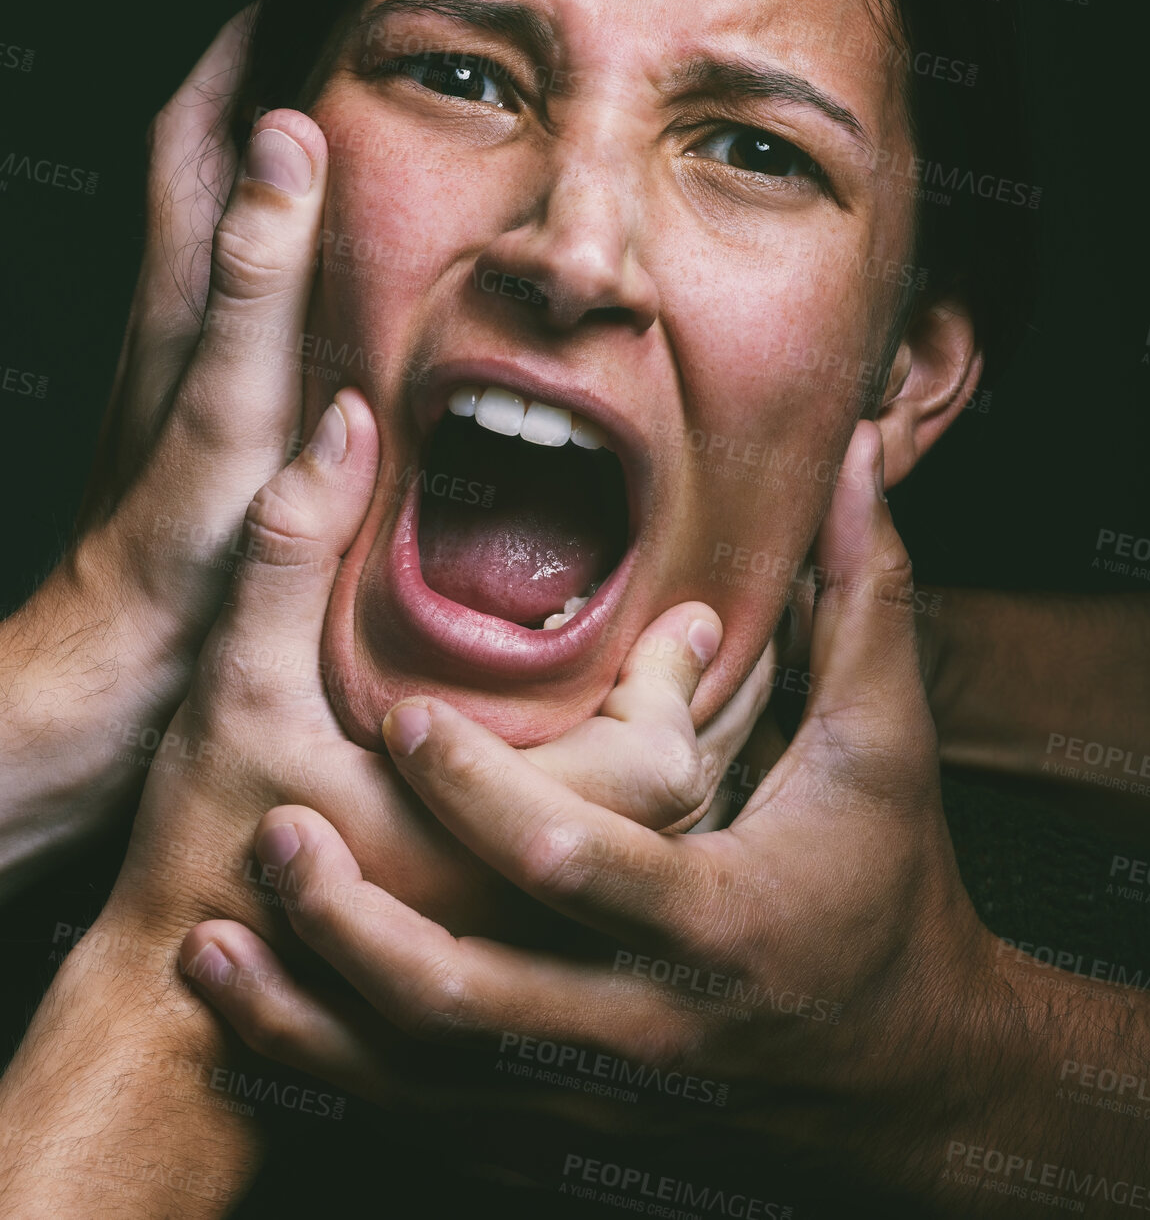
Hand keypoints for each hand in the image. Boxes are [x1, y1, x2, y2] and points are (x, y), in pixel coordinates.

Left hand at [0, 13, 330, 887]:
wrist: (107, 685)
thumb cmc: (167, 567)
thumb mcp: (220, 416)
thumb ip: (253, 285)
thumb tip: (283, 145)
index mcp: (180, 303)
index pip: (195, 133)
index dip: (234, 48)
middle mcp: (174, 322)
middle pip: (202, 164)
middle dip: (250, 82)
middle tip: (328, 29)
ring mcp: (186, 368)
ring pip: (224, 227)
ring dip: (267, 161)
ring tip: (341, 120)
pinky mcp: (207, 418)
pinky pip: (247, 298)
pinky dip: (284, 250)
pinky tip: (333, 274)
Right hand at [0, 390, 780, 1217]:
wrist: (170, 1014)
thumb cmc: (207, 844)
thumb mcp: (241, 679)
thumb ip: (294, 545)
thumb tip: (349, 421)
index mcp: (489, 843)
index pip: (653, 765)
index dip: (673, 682)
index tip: (690, 619)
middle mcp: (531, 915)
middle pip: (679, 820)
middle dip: (691, 722)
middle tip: (694, 652)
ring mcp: (529, 963)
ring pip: (658, 876)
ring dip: (680, 787)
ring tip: (690, 710)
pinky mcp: (509, 992)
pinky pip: (614, 918)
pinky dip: (643, 850)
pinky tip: (633, 809)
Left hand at [182, 423, 999, 1209]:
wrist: (901, 1072)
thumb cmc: (886, 885)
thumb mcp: (884, 740)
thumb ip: (863, 592)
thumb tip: (854, 448)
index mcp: (717, 918)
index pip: (579, 865)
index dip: (482, 797)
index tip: (404, 722)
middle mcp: (645, 1025)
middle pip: (472, 1001)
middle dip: (358, 925)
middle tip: (269, 831)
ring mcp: (596, 1094)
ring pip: (426, 1084)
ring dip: (310, 1017)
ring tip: (211, 942)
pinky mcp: (566, 1128)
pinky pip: (431, 1120)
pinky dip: (339, 1076)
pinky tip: (259, 1020)